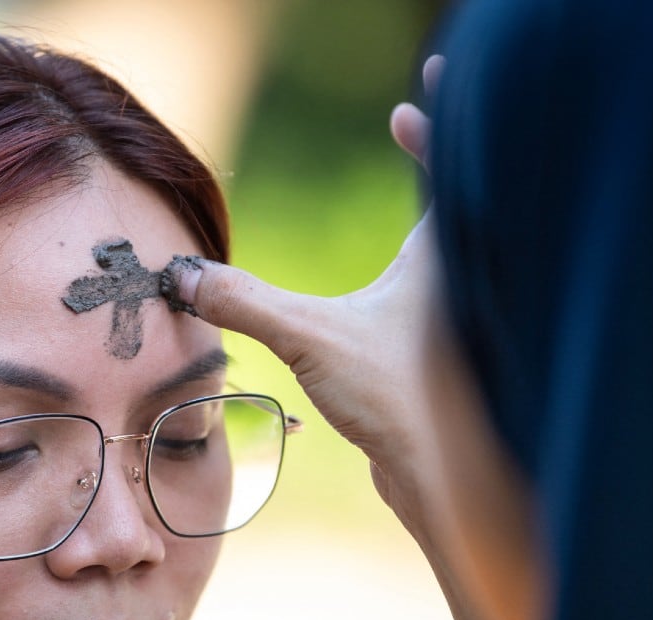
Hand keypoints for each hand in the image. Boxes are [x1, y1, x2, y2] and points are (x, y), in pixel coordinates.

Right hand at [165, 56, 443, 522]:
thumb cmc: (397, 398)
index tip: (405, 109)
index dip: (430, 129)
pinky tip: (404, 294)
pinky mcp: (458, 356)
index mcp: (444, 253)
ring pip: (466, 253)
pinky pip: (452, 297)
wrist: (444, 478)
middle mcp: (470, 276)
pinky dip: (431, 279)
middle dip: (445, 164)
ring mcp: (469, 318)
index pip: (451, 162)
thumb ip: (243, 300)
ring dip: (446, 222)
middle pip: (470, 199)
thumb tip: (182, 276)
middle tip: (422, 132)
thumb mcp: (309, 337)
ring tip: (427, 196)